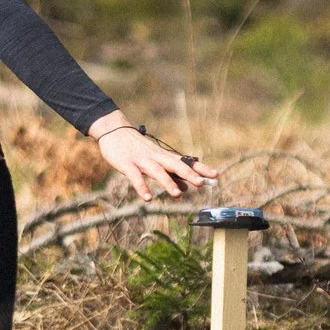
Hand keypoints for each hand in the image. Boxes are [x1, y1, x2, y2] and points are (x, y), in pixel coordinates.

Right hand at [93, 118, 216, 198]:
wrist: (113, 131)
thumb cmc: (136, 148)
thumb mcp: (155, 161)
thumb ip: (170, 174)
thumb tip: (185, 188)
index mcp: (164, 156)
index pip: (185, 162)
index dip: (200, 169)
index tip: (216, 175)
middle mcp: (156, 157)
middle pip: (175, 165)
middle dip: (188, 174)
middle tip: (201, 184)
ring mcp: (142, 160)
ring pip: (157, 171)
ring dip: (167, 182)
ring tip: (177, 196)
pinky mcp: (127, 164)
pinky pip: (135, 176)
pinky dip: (142, 187)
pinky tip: (148, 198)